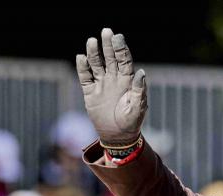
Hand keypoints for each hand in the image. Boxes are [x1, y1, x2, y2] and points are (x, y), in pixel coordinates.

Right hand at [76, 28, 147, 146]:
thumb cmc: (132, 123)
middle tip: (106, 31)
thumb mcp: (138, 108)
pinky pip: (85, 77)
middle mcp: (114, 79)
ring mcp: (101, 85)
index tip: (118, 37)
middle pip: (110, 57)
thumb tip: (141, 72)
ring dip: (93, 53)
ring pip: (96, 64)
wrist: (118, 137)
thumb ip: (139, 90)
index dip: (121, 49)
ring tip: (91, 41)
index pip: (124, 60)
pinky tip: (81, 58)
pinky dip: (82, 67)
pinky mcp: (90, 92)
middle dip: (108, 45)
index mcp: (127, 81)